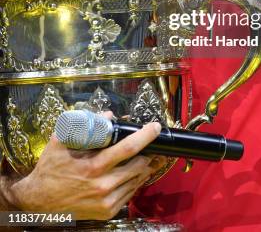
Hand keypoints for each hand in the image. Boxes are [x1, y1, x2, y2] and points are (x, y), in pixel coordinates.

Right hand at [5, 119, 165, 220]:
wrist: (38, 202)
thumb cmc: (50, 169)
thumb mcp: (62, 142)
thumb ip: (86, 126)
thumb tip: (109, 115)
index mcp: (93, 166)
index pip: (128, 148)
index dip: (145, 136)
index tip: (155, 127)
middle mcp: (103, 186)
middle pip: (139, 165)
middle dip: (147, 152)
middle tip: (149, 144)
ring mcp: (107, 202)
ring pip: (137, 180)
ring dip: (143, 167)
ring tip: (143, 157)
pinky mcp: (107, 212)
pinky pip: (130, 194)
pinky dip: (134, 182)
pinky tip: (131, 173)